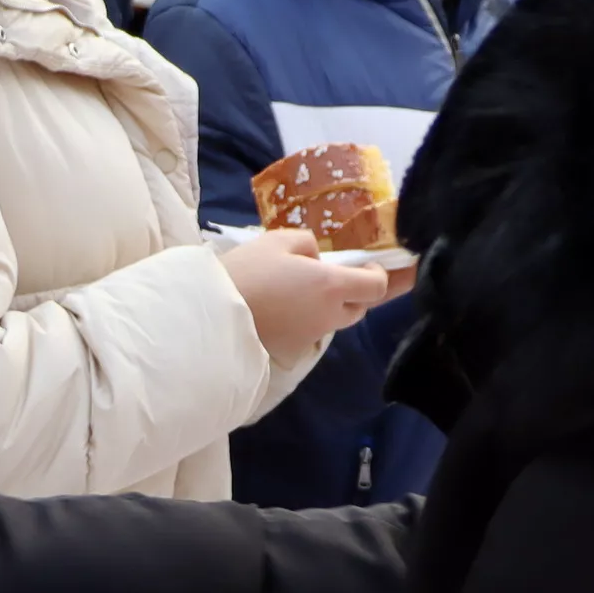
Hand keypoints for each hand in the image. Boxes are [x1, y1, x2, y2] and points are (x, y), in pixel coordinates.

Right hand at [218, 228, 399, 355]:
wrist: (212, 316)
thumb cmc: (246, 272)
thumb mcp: (277, 240)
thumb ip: (307, 244)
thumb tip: (317, 259)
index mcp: (331, 285)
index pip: (377, 286)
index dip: (381, 276)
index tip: (369, 267)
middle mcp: (328, 315)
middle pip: (359, 309)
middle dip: (356, 293)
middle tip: (338, 279)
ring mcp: (311, 337)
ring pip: (334, 322)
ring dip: (330, 308)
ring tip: (304, 294)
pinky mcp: (292, 352)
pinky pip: (309, 333)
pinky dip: (304, 322)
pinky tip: (282, 310)